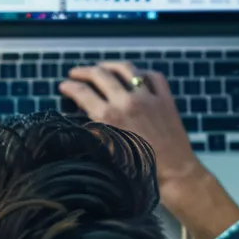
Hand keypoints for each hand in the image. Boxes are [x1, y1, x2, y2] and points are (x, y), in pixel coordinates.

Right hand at [58, 62, 238, 238]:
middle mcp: (127, 101)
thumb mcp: (109, 152)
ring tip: (101, 67)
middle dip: (83, 71)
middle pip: (100, 75)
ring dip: (109, 65)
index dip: (69, 87)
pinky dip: (142, 73)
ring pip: (126, 69)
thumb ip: (95, 132)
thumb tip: (82, 120)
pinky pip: (153, 76)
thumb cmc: (139, 170)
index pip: (82, 93)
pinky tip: (135, 75)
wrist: (174, 173)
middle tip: (75, 73)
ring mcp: (148, 97)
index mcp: (109, 117)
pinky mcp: (165, 99)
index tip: (63, 86)